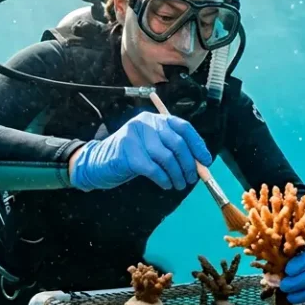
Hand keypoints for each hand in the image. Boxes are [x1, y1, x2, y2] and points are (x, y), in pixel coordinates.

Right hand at [69, 111, 212, 191]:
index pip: (183, 127)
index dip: (197, 145)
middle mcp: (146, 123)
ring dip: (177, 175)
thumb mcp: (154, 149)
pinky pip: (153, 169)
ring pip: (166, 157)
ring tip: (178, 185)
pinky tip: (166, 185)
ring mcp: (135, 136)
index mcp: (155, 119)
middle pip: (177, 143)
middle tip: (192, 179)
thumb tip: (200, 164)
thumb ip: (174, 151)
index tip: (206, 161)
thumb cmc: (131, 157)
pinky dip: (163, 179)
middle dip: (189, 164)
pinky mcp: (126, 152)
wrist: (99, 164)